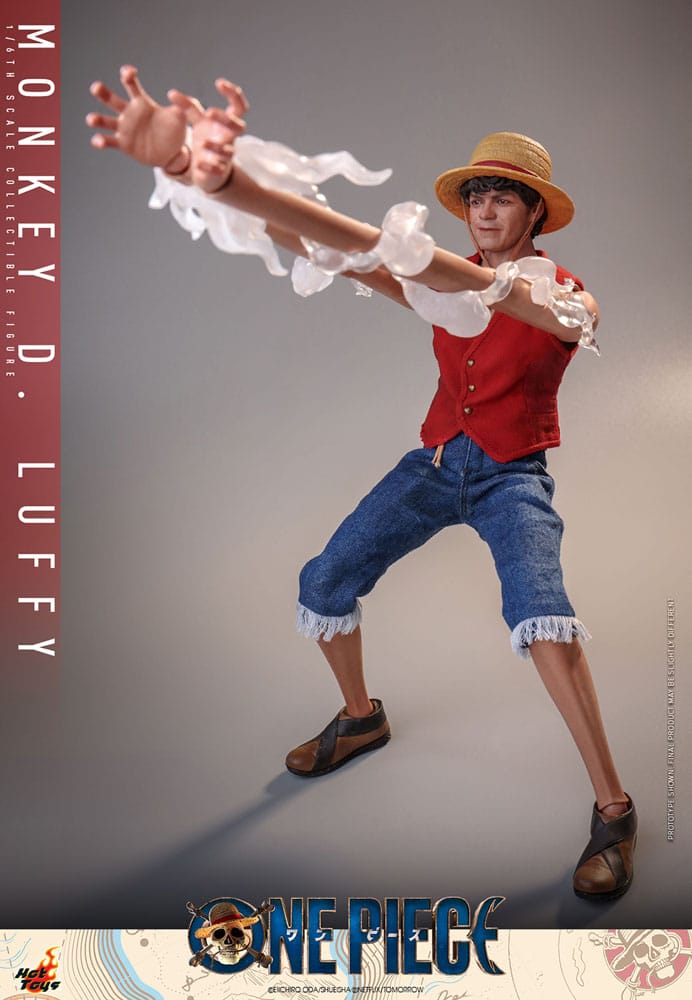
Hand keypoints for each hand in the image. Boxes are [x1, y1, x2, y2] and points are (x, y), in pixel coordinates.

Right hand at [87, 65, 203, 171]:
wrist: (172, 154)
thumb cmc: (174, 131)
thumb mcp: (181, 118)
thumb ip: (182, 105)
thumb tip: (174, 94)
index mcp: (142, 103)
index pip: (131, 85)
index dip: (128, 76)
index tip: (129, 72)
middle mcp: (129, 114)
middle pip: (112, 99)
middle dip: (103, 92)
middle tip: (95, 87)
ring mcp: (124, 129)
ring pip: (106, 121)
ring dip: (97, 119)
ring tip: (90, 119)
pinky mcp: (123, 144)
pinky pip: (110, 141)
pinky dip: (102, 141)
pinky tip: (97, 141)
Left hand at [169, 78, 247, 192]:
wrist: (208, 169)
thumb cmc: (206, 139)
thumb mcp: (198, 121)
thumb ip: (188, 107)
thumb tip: (172, 93)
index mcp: (227, 123)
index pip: (239, 107)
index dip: (233, 94)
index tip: (218, 83)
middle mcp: (229, 138)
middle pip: (239, 126)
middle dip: (227, 119)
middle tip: (209, 112)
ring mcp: (225, 156)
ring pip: (229, 151)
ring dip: (218, 146)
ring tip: (204, 144)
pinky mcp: (218, 170)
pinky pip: (218, 169)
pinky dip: (209, 166)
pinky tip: (198, 164)